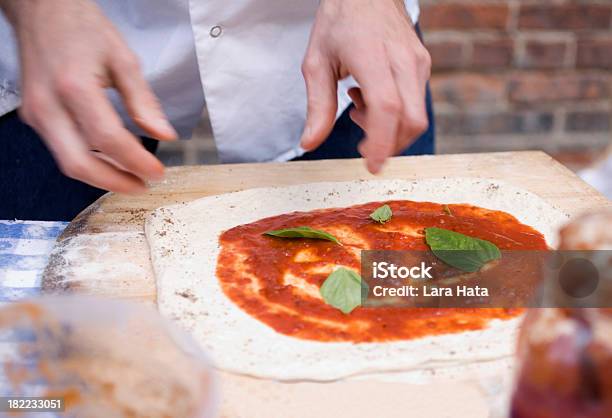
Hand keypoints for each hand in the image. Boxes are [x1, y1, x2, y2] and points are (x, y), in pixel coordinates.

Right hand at [1, 0, 176, 192]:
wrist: (42, 10)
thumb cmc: (81, 27)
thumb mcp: (123, 59)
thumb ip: (144, 101)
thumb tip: (164, 134)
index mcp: (74, 86)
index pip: (107, 139)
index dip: (135, 162)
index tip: (157, 173)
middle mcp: (48, 104)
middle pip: (79, 163)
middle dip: (114, 182)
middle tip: (142, 186)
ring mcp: (36, 113)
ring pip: (68, 162)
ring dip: (102, 176)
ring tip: (132, 177)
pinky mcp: (34, 116)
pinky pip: (61, 150)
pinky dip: (88, 161)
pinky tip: (111, 162)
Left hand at [300, 0, 430, 172]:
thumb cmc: (339, 21)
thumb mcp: (316, 62)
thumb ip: (317, 106)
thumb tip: (309, 143)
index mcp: (373, 56)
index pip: (388, 108)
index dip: (382, 142)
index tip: (371, 165)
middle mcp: (404, 60)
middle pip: (411, 120)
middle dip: (389, 144)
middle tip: (361, 142)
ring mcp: (418, 62)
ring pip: (417, 115)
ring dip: (390, 128)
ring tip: (358, 106)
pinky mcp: (423, 64)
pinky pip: (416, 103)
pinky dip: (395, 114)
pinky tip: (370, 97)